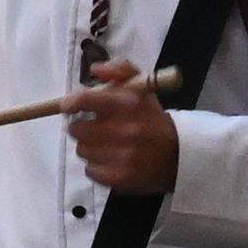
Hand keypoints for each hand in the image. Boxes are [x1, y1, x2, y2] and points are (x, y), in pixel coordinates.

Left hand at [62, 59, 177, 194]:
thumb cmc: (152, 117)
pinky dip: (96, 166)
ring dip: (89, 146)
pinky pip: (90, 170)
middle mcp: (126, 130)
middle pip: (77, 129)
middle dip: (81, 126)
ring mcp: (123, 156)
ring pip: (82, 150)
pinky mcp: (120, 178)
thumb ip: (119, 69)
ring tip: (105, 144)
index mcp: (129, 104)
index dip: (71, 103)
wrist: (178, 154)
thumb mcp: (142, 86)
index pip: (85, 100)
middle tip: (93, 127)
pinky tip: (110, 160)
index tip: (68, 107)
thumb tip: (95, 69)